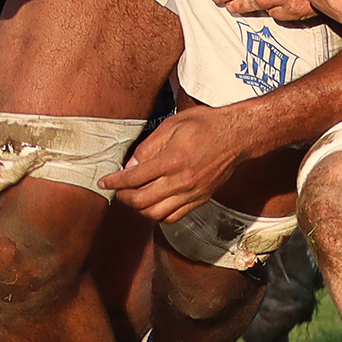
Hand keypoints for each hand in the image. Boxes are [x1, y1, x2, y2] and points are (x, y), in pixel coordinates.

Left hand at [102, 101, 265, 222]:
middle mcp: (182, 181)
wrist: (237, 135)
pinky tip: (153, 204)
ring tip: (133, 197)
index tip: (104, 183)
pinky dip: (158, 215)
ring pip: (156, 214)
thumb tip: (130, 166)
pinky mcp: (201, 199)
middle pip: (142, 201)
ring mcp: (193, 193)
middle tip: (117, 190)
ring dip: (139, 209)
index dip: (114, 182)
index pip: (134, 179)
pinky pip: (174, 216)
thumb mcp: (172, 126)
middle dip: (123, 197)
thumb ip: (148, 147)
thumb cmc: (205, 125)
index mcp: (173, 160)